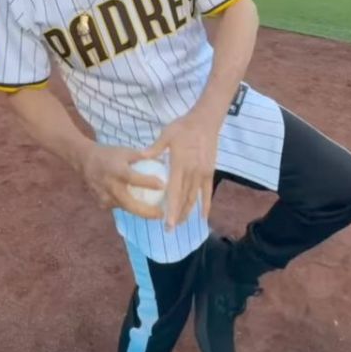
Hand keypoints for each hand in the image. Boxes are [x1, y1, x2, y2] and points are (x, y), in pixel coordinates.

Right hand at [78, 144, 166, 219]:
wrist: (85, 161)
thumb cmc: (110, 155)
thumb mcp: (127, 151)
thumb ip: (145, 156)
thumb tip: (166, 159)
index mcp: (116, 171)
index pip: (133, 178)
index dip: (148, 182)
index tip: (163, 185)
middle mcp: (110, 186)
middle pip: (129, 204)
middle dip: (147, 212)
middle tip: (162, 214)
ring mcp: (104, 197)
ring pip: (126, 208)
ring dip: (141, 213)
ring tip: (157, 214)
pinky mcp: (102, 203)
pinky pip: (120, 207)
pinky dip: (131, 207)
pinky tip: (144, 209)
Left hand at [142, 112, 221, 230]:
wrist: (205, 121)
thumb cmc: (183, 127)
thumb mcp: (167, 134)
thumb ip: (155, 148)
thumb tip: (141, 156)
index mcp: (180, 164)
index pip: (175, 192)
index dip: (171, 209)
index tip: (167, 223)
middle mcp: (192, 172)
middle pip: (185, 199)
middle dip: (177, 216)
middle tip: (170, 230)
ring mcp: (202, 173)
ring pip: (195, 197)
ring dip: (188, 212)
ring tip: (180, 224)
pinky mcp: (209, 172)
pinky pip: (207, 191)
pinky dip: (206, 204)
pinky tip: (203, 216)